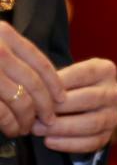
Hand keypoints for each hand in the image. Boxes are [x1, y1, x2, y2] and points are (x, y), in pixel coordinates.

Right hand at [0, 21, 64, 137]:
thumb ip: (11, 53)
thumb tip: (47, 85)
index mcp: (3, 34)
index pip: (40, 62)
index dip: (55, 84)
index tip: (61, 100)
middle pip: (34, 84)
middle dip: (45, 106)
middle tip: (47, 120)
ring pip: (20, 100)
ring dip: (27, 119)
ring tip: (26, 128)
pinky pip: (1, 112)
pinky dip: (10, 124)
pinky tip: (11, 130)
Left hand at [31, 58, 116, 152]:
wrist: (79, 106)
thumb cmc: (67, 87)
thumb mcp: (65, 75)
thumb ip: (54, 80)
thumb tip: (37, 95)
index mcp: (106, 71)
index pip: (84, 74)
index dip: (60, 84)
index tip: (38, 92)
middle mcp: (115, 92)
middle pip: (90, 99)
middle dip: (60, 108)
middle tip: (36, 114)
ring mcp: (114, 115)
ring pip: (92, 123)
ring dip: (62, 128)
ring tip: (39, 130)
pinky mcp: (109, 135)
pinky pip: (92, 142)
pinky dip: (69, 144)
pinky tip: (50, 141)